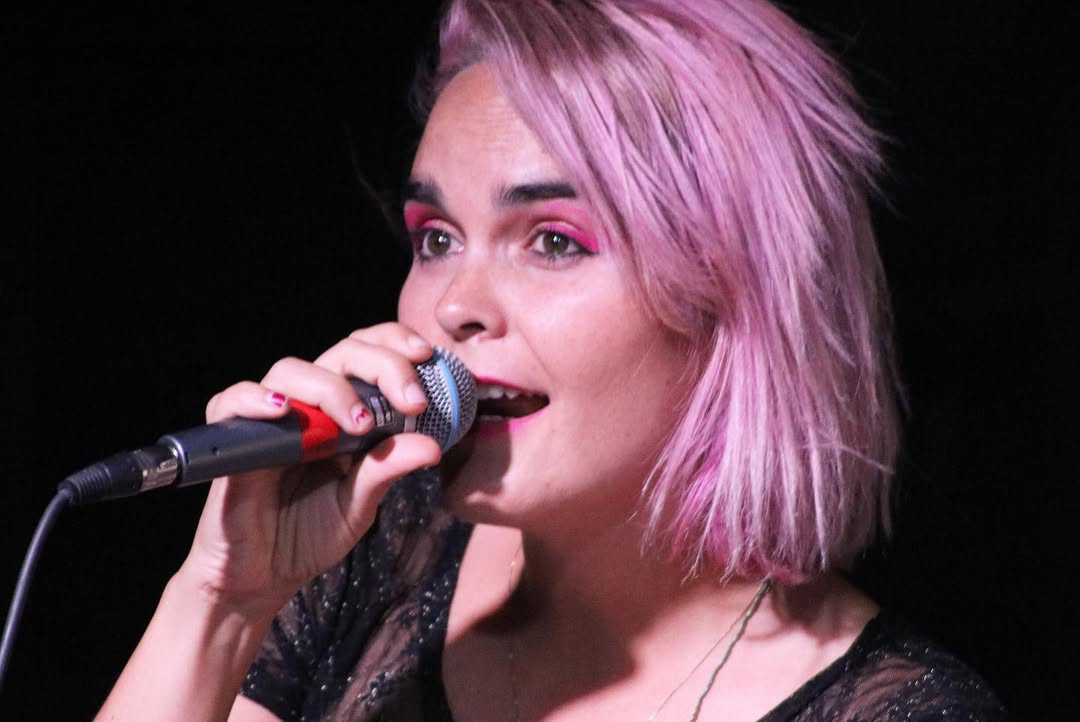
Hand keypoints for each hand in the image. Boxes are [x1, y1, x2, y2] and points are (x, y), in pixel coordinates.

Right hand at [175, 323, 442, 619]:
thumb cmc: (309, 535)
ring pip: (290, 371)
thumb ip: (388, 469)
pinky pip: (230, 402)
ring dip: (331, 389)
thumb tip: (433, 445)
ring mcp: (268, 421)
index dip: (394, 344)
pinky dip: (254, 399)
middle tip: (412, 401)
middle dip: (381, 366)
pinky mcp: (231, 443)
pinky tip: (282, 410)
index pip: (366, 355)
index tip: (427, 356)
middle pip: (339, 354)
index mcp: (342, 413)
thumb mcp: (360, 504)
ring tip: (359, 424)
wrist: (261, 578)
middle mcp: (306, 407)